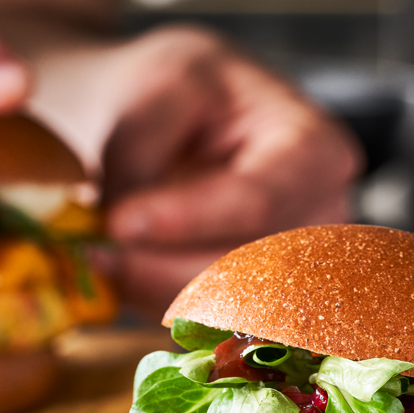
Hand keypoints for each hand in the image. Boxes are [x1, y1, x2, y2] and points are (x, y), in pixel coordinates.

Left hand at [102, 27, 362, 313]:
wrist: (174, 121)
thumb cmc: (177, 90)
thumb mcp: (155, 87)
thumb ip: (139, 153)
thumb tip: (120, 232)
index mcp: (313, 151)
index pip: (256, 200)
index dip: (186, 219)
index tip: (118, 223)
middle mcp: (318, 223)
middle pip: (246, 271)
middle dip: (163, 269)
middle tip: (95, 256)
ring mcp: (294, 273)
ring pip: (221, 310)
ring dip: (153, 291)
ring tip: (100, 259)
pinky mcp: (255, 304)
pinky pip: (205, 326)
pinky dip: (155, 303)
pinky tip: (122, 273)